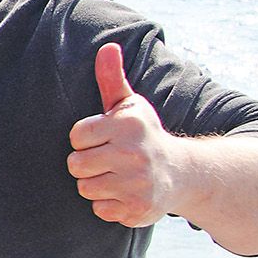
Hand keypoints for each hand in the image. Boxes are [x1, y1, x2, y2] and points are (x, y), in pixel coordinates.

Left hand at [67, 42, 177, 226]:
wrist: (183, 173)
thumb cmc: (144, 135)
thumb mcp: (130, 105)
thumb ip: (111, 78)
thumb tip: (107, 47)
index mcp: (127, 126)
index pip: (76, 136)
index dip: (84, 139)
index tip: (102, 139)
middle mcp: (133, 154)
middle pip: (75, 165)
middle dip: (86, 164)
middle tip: (107, 160)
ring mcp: (136, 183)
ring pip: (85, 188)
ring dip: (96, 185)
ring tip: (116, 176)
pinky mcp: (137, 209)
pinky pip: (99, 210)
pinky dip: (108, 205)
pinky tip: (124, 193)